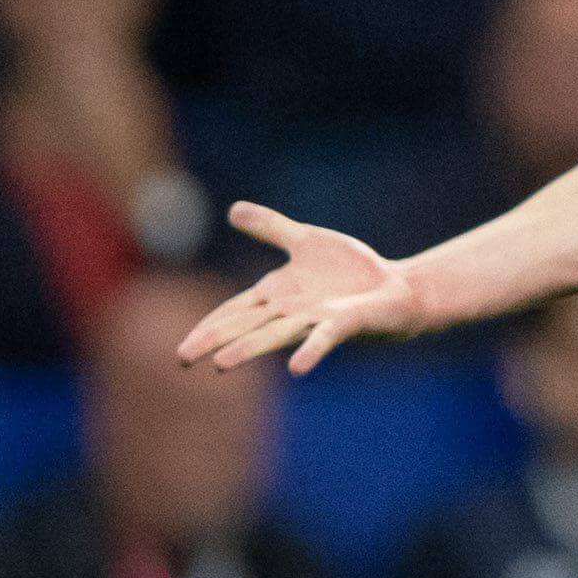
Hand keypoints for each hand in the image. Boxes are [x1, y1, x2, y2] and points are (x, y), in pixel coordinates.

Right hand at [177, 203, 423, 373]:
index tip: (182, 347)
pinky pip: (324, 338)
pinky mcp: (344, 323)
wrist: (395, 289)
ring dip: (249, 350)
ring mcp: (316, 319)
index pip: (234, 311)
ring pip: (275, 336)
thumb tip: (232, 210)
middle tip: (182, 358)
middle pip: (246, 326)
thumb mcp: (306, 240)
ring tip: (221, 365)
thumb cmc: (351, 270)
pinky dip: (311, 351)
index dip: (209, 325)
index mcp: (277, 294)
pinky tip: (297, 368)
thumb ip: (271, 228)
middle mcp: (291, 312)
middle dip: (215, 340)